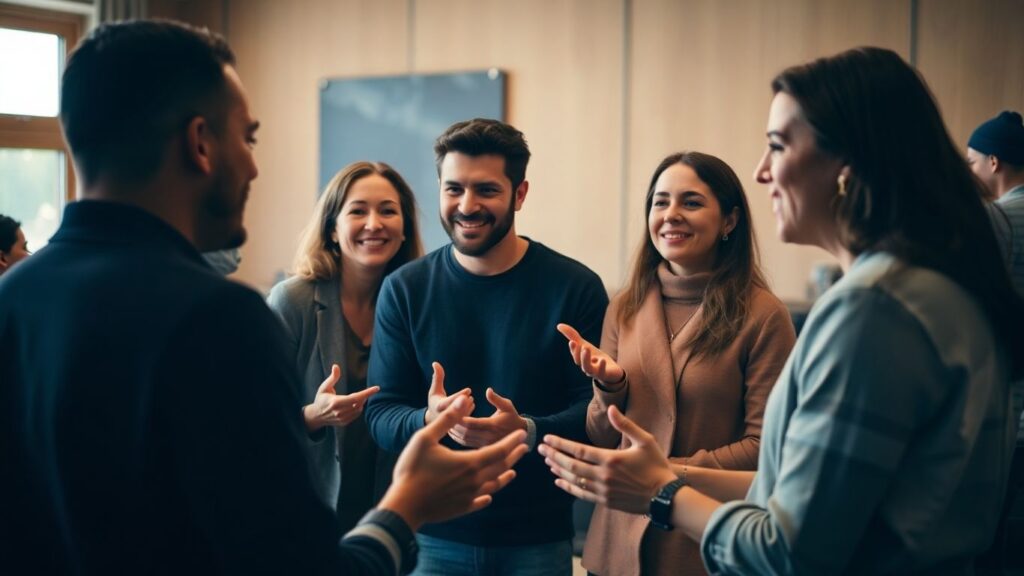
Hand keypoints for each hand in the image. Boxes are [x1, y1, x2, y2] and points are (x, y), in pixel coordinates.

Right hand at [302, 364, 379, 431]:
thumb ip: (332, 377)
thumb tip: (336, 366)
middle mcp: (339, 412)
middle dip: (365, 396)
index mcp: (335, 402)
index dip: (367, 392)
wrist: (316, 416)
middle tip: (367, 391)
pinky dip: (358, 408)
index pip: (356, 397)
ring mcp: (342, 418)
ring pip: (359, 409)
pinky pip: (356, 415)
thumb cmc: (321, 399)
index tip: (377, 388)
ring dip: (362, 402)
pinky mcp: (344, 423)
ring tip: (359, 396)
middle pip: (359, 403)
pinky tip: (356, 403)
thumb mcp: (324, 387)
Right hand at [379, 395, 529, 529]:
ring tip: (512, 471)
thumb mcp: (426, 437)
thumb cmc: (412, 468)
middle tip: (524, 449)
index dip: (512, 442)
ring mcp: (469, 497)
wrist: (404, 506)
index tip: (522, 434)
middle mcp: (475, 481)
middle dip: (513, 456)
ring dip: (505, 477)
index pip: (499, 450)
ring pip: (493, 485)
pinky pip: (480, 501)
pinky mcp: (461, 509)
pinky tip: (489, 496)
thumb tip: (464, 400)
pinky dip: (488, 496)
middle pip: (501, 467)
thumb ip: (448, 419)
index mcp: (470, 462)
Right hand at [424, 361, 473, 424]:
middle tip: (470, 398)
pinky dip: (467, 413)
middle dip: (464, 404)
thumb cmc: (434, 401)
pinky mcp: (455, 428)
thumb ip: (437, 377)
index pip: (450, 401)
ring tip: (471, 400)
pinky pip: (463, 421)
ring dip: (467, 408)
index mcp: (439, 406)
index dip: (460, 395)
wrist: (433, 419)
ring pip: (461, 417)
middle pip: (456, 411)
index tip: (469, 390)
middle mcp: (444, 416)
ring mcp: (449, 423)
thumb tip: (435, 363)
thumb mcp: (434, 390)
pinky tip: (471, 405)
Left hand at [449, 388, 526, 447]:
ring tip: (445, 423)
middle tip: (443, 417)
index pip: (472, 422)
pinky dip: (457, 438)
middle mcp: (488, 437)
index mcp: (493, 425)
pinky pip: (466, 444)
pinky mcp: (482, 449)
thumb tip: (488, 390)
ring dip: (453, 432)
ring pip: (464, 440)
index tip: (450, 410)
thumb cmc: (512, 417)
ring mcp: (484, 444)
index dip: (459, 417)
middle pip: (465, 432)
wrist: (521, 436)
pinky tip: (451, 431)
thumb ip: (497, 399)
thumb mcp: (507, 406)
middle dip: (453, 424)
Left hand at [538, 405, 675, 513]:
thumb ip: (625, 425)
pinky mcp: (605, 501)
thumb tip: (611, 408)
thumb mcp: (644, 440)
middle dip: (553, 456)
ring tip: (547, 462)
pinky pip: (581, 494)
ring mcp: (603, 490)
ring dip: (558, 470)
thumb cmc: (656, 465)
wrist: (665, 496)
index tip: (547, 438)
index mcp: (611, 459)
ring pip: (574, 480)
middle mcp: (604, 476)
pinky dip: (568, 487)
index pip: (578, 450)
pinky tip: (559, 481)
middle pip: (571, 465)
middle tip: (540, 449)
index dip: (560, 444)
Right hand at [556, 323, 624, 385]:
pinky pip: (601, 373)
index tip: (572, 342)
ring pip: (588, 368)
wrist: (609, 371)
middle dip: (578, 354)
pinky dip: (601, 366)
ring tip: (586, 349)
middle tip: (581, 346)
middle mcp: (586, 367)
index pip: (575, 354)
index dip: (573, 349)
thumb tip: (558, 325)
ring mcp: (594, 372)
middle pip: (580, 362)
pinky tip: (602, 360)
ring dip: (586, 359)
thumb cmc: (594, 357)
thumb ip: (572, 336)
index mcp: (580, 360)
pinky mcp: (604, 375)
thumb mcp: (584, 345)